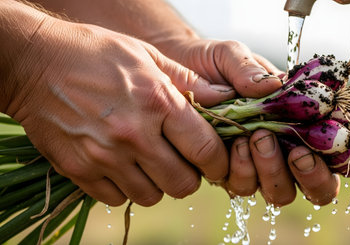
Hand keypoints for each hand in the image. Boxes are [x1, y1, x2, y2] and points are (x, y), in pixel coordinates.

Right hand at [5, 17, 235, 205]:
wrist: (34, 62)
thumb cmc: (95, 53)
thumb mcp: (146, 55)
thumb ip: (187, 82)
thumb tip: (222, 98)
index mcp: (158, 102)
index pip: (206, 151)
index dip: (218, 163)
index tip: (215, 164)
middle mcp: (134, 135)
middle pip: (182, 185)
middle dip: (189, 178)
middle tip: (181, 162)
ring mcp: (104, 157)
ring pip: (151, 196)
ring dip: (156, 183)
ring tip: (147, 161)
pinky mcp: (79, 170)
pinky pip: (116, 199)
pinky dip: (123, 188)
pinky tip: (120, 165)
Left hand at [157, 39, 339, 205]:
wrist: (174, 71)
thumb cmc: (211, 63)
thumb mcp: (231, 56)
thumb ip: (250, 69)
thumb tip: (274, 86)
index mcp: (298, 121)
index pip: (333, 151)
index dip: (339, 156)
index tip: (330, 141)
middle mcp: (283, 148)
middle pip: (317, 186)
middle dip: (312, 176)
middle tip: (297, 153)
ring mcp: (256, 164)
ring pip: (280, 192)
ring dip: (274, 172)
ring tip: (258, 138)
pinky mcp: (228, 172)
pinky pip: (243, 186)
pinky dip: (243, 170)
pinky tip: (234, 144)